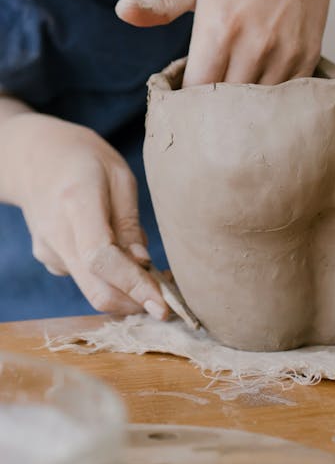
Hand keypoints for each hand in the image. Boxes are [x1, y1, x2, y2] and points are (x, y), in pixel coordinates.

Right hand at [0, 113, 168, 317]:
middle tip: (168, 300)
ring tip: (147, 265)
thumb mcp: (119, 176)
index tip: (163, 306)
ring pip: (92, 287)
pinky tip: (118, 250)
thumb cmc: (85, 159)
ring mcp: (48, 251)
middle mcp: (56, 234)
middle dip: (135, 303)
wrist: (35, 157)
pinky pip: (85, 276)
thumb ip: (129, 222)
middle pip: (95, 289)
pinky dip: (108, 275)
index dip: (134, 286)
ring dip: (125, 288)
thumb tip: (143, 264)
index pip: (102, 258)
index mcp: (76, 202)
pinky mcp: (49, 259)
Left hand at [116, 0, 334, 86]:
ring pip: (257, 105)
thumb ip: (160, 3)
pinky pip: (284, 94)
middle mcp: (253, 46)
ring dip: (242, 106)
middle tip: (204, 100)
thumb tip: (122, 11)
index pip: (195, 90)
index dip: (185, 98)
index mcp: (219, 28)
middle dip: (212, 107)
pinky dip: (269, 96)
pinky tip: (259, 82)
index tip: (181, 94)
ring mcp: (285, 52)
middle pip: (225, 104)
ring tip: (231, 93)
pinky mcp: (308, 55)